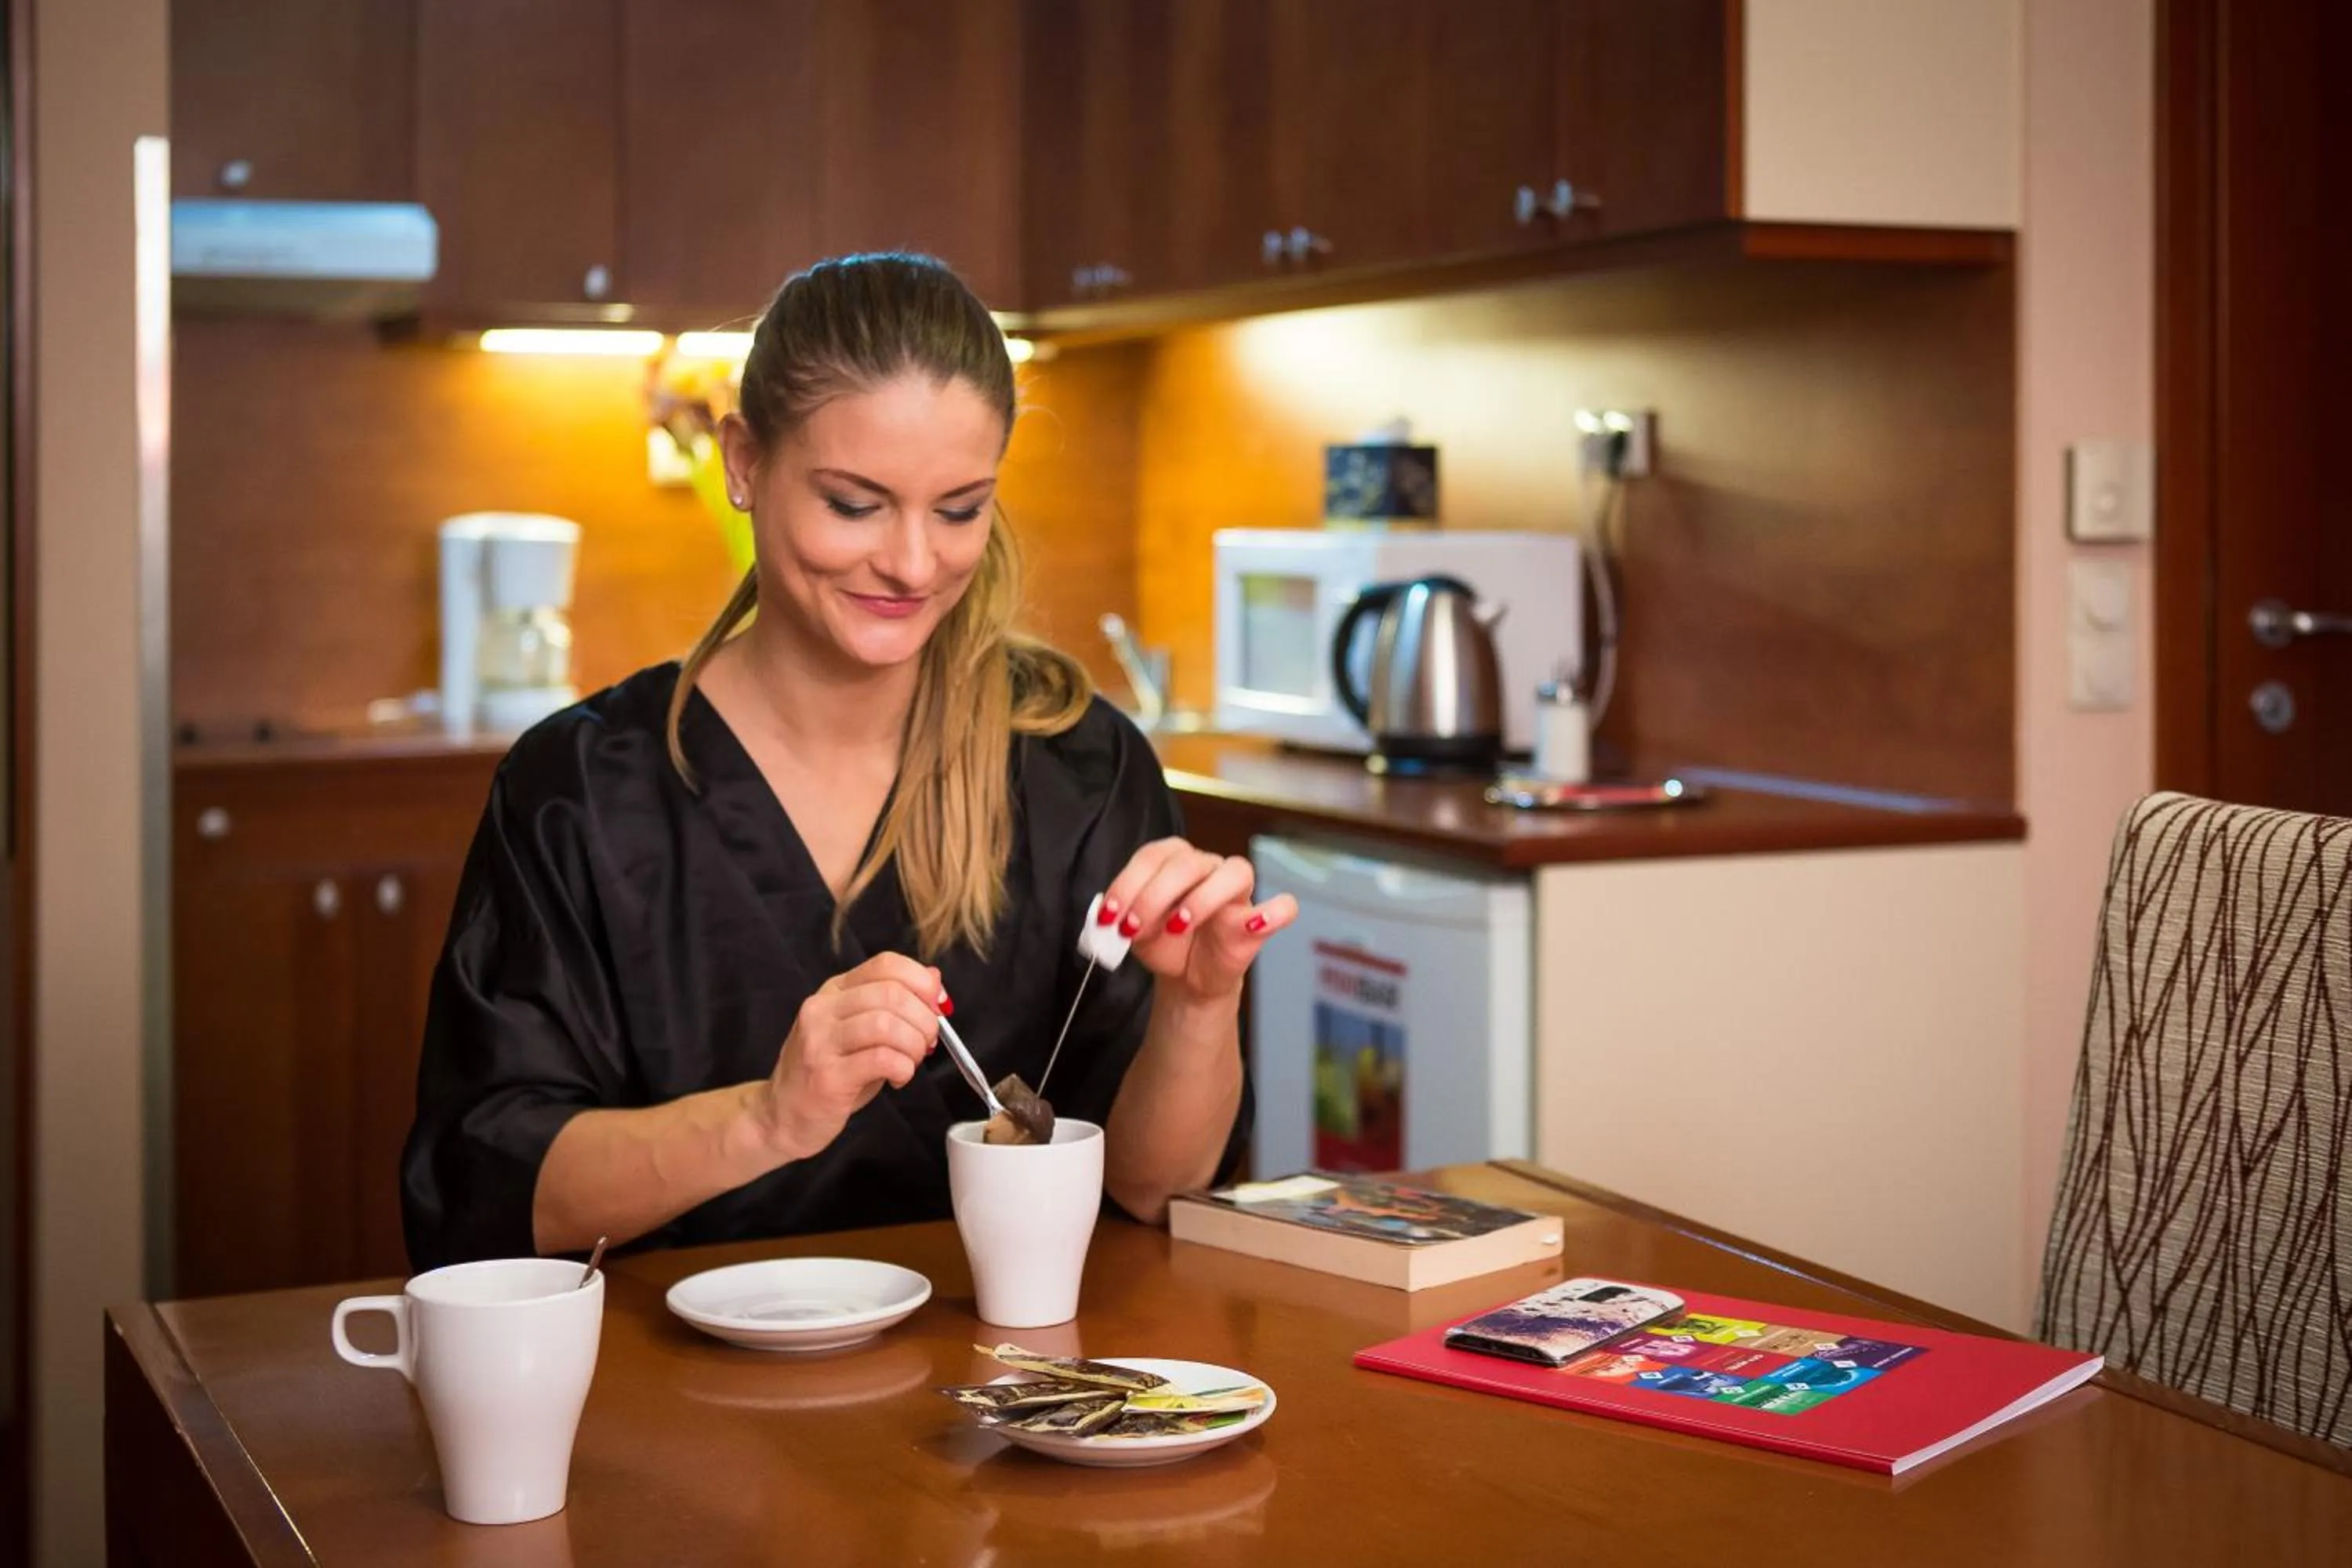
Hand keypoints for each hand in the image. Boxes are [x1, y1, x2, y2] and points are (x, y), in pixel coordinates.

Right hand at [756, 953, 945, 1161]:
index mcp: (833, 991)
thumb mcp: (859, 1031)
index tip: (937, 1005)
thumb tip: (932, 978)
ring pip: (886, 1024)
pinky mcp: (826, 1076)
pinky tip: (898, 1077)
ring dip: (914, 1044)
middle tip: (927, 1042)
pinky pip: (881, 1059)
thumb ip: (891, 1005)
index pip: (885, 965)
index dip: (921, 981)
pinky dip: (903, 1068)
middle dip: (924, 1019)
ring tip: (911, 1061)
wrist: (780, 1116)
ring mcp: (820, 1042)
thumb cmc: (828, 1073)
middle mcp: (822, 1010)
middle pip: (891, 993)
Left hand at [1100, 838, 1297, 1003]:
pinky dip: (1273, 912)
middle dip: (1154, 895)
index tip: (1109, 916)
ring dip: (1202, 899)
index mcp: (1173, 860)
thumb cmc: (1163, 942)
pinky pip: (1283, 906)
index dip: (1127, 883)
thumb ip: (1123, 919)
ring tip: (1178, 926)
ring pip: (1234, 871)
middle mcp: (1207, 866)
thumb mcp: (1135, 932)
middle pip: (1188, 863)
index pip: (1152, 856)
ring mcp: (1236, 891)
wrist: (1187, 977)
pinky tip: (1253, 925)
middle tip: (1135, 927)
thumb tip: (1109, 918)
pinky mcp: (1258, 920)